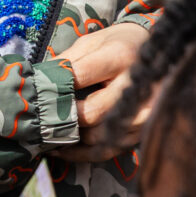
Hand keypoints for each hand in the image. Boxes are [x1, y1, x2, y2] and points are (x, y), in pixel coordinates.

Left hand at [50, 21, 151, 161]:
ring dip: (70, 139)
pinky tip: (62, 150)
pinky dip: (83, 153)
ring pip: (100, 138)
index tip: (36, 96)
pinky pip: (109, 151)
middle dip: (62, 119)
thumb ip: (66, 62)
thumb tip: (37, 81)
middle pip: (92, 114)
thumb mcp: (91, 43)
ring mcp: (143, 113)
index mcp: (120, 57)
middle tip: (38, 121)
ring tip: (46, 136)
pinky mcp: (143, 131)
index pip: (80, 77)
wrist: (159, 54)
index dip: (54, 89)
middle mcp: (136, 88)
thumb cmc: (118, 45)